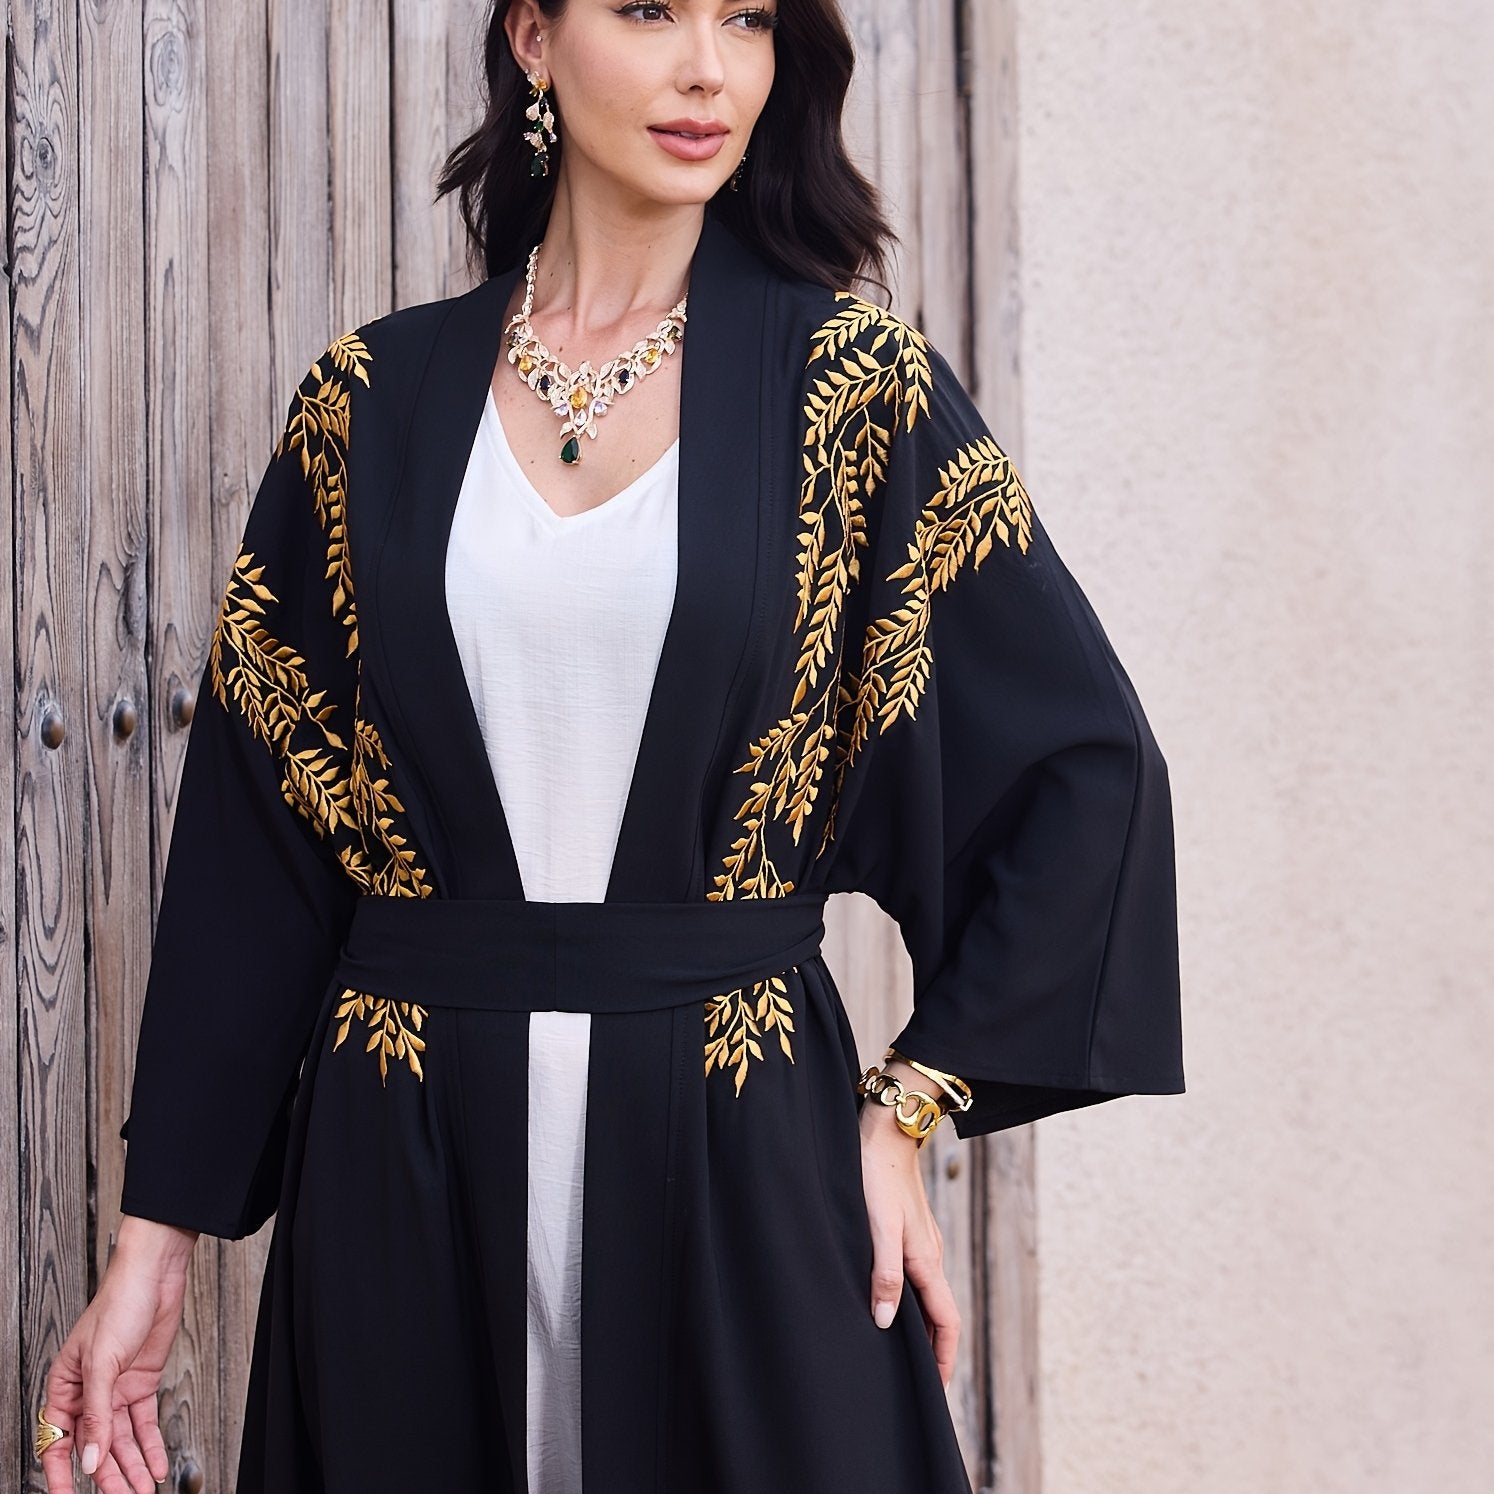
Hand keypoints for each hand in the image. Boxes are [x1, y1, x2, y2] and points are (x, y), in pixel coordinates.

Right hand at [41, 1216, 197, 1493]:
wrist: (155, 1275)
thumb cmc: (118, 1304)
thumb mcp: (102, 1362)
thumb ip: (96, 1414)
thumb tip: (89, 1460)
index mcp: (65, 1387)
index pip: (60, 1441)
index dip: (63, 1474)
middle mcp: (89, 1393)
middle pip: (95, 1447)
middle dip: (108, 1477)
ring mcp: (116, 1390)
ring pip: (120, 1441)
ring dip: (132, 1467)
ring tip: (142, 1491)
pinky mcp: (141, 1384)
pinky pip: (143, 1424)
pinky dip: (151, 1446)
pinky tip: (156, 1465)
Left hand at [858, 1058, 960, 1387]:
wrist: (886, 1128)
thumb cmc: (876, 1175)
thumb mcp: (876, 1227)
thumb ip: (884, 1274)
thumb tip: (884, 1322)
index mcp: (926, 1259)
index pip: (945, 1321)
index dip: (943, 1357)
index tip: (937, 1391)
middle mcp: (929, 1253)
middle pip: (938, 1312)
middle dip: (934, 1348)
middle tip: (918, 1381)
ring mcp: (920, 1239)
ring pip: (926, 1293)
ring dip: (920, 1324)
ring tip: (902, 1350)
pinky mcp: (907, 1227)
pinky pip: (915, 1275)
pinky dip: (909, 1298)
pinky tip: (888, 1297)